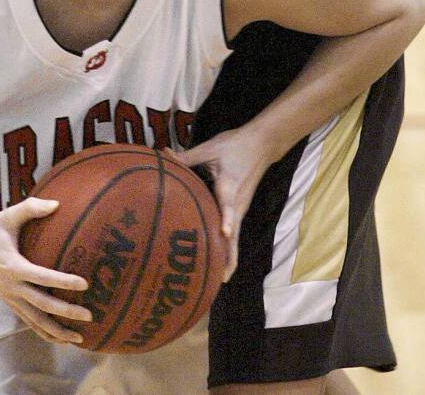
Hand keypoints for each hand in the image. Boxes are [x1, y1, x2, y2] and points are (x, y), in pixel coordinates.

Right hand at [0, 197, 91, 343]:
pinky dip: (44, 332)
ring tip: (79, 339)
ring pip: (35, 321)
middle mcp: (12, 287)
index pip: (42, 277)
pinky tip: (60, 339)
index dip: (63, 282)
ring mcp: (10, 298)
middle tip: (89, 315)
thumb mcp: (10, 215)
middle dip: (66, 312)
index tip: (84, 284)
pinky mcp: (9, 302)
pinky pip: (28, 322)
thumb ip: (32, 208)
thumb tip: (57, 203)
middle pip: (42, 306)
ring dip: (57, 331)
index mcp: (13, 266)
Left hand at [165, 126, 273, 281]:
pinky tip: (219, 257)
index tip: (224, 232)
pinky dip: (229, 246)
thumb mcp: (210, 148)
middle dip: (229, 258)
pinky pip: (234, 231)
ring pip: (235, 237)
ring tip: (220, 278)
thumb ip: (187, 156)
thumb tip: (162, 155)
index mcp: (229, 187)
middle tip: (220, 280)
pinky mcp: (240, 208)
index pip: (229, 206)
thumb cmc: (235, 145)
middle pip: (235, 235)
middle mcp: (238, 204)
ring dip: (229, 256)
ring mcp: (241, 208)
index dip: (227, 219)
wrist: (262, 144)